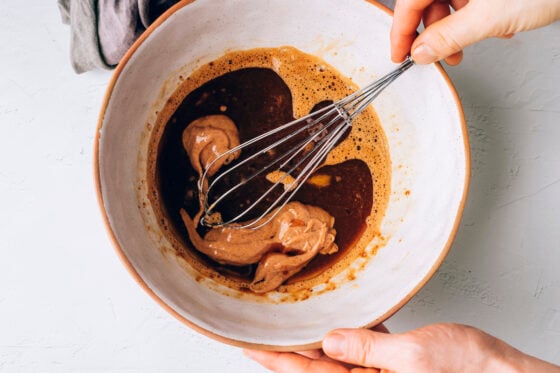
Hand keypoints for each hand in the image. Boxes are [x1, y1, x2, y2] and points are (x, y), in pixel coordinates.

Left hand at [244, 323, 559, 371]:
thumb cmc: (470, 372)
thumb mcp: (415, 358)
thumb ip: (369, 350)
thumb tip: (331, 341)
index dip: (277, 359)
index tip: (251, 346)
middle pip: (315, 367)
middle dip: (285, 351)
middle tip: (258, 334)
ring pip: (334, 357)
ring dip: (311, 341)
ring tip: (286, 326)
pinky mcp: (395, 362)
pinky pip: (361, 348)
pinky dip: (344, 334)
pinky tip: (333, 322)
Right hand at [391, 0, 559, 64]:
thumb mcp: (488, 17)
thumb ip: (449, 37)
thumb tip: (420, 51)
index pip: (409, 1)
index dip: (402, 31)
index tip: (400, 55)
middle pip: (428, 1)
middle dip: (434, 33)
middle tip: (439, 56)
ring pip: (451, 1)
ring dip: (458, 29)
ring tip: (471, 45)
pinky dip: (478, 17)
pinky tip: (496, 27)